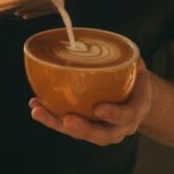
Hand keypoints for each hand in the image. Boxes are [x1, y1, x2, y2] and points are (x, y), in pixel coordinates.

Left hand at [29, 60, 152, 145]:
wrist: (137, 97)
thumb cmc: (134, 77)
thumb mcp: (135, 64)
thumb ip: (123, 56)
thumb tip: (100, 38)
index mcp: (136, 108)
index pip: (127, 115)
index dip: (114, 114)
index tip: (98, 109)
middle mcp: (120, 126)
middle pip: (103, 135)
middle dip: (84, 129)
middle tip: (67, 120)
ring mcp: (103, 130)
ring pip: (82, 134)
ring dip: (57, 124)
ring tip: (39, 111)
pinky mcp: (87, 129)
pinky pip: (69, 127)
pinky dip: (52, 118)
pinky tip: (36, 107)